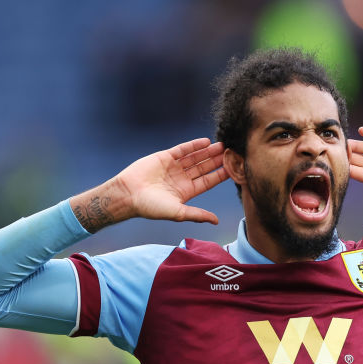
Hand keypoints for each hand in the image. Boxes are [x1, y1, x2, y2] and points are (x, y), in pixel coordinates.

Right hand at [71, 138, 227, 231]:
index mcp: (186, 192)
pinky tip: (206, 142)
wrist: (128, 194)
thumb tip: (216, 221)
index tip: (233, 169)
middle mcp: (181, 179)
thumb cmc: (151, 207)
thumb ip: (198, 214)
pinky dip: (194, 145)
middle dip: (216, 161)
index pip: (208, 181)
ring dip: (208, 152)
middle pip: (204, 167)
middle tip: (231, 153)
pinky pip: (182, 149)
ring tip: (222, 146)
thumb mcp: (178, 212)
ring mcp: (173, 167)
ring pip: (195, 157)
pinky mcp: (164, 157)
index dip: (220, 175)